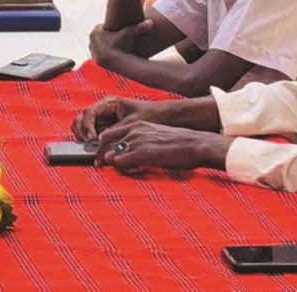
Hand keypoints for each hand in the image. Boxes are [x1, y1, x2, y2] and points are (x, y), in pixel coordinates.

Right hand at [70, 95, 157, 142]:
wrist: (162, 117)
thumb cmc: (149, 115)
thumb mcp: (131, 123)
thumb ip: (114, 131)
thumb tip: (99, 141)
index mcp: (108, 103)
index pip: (89, 112)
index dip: (87, 125)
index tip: (91, 138)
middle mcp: (103, 110)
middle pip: (81, 118)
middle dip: (81, 131)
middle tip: (88, 143)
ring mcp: (103, 119)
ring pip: (83, 126)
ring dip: (83, 136)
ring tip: (91, 147)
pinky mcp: (106, 129)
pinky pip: (92, 134)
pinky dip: (90, 141)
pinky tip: (96, 149)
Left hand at [88, 20, 152, 68]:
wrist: (116, 62)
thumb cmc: (121, 46)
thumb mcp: (128, 34)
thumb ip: (138, 27)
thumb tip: (150, 22)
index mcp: (95, 32)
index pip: (102, 27)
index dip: (110, 29)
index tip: (116, 32)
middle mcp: (91, 41)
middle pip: (100, 36)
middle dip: (107, 37)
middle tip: (116, 39)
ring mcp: (92, 50)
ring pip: (99, 45)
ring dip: (105, 45)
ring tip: (114, 46)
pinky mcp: (94, 59)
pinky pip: (99, 53)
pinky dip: (104, 53)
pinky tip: (112, 53)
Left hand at [97, 121, 231, 172]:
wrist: (195, 144)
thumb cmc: (179, 143)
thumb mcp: (155, 136)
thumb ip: (140, 142)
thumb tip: (130, 154)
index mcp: (136, 125)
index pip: (108, 133)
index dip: (103, 146)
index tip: (105, 157)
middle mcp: (132, 130)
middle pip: (105, 143)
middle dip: (102, 156)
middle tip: (101, 166)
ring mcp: (136, 141)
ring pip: (111, 155)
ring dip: (115, 165)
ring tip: (126, 170)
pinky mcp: (141, 153)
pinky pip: (120, 162)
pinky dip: (124, 169)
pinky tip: (136, 170)